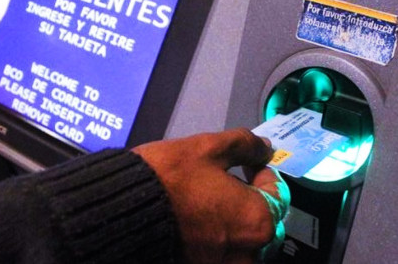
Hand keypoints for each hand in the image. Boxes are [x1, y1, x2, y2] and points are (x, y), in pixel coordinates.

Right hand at [133, 128, 289, 263]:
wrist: (118, 212)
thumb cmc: (163, 182)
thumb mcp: (207, 148)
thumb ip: (243, 144)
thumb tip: (262, 146)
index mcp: (257, 220)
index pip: (278, 193)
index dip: (263, 171)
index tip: (250, 163)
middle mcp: (246, 251)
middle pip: (264, 223)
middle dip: (251, 201)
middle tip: (228, 182)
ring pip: (242, 243)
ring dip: (233, 223)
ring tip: (208, 202)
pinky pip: (220, 254)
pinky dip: (214, 239)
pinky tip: (195, 221)